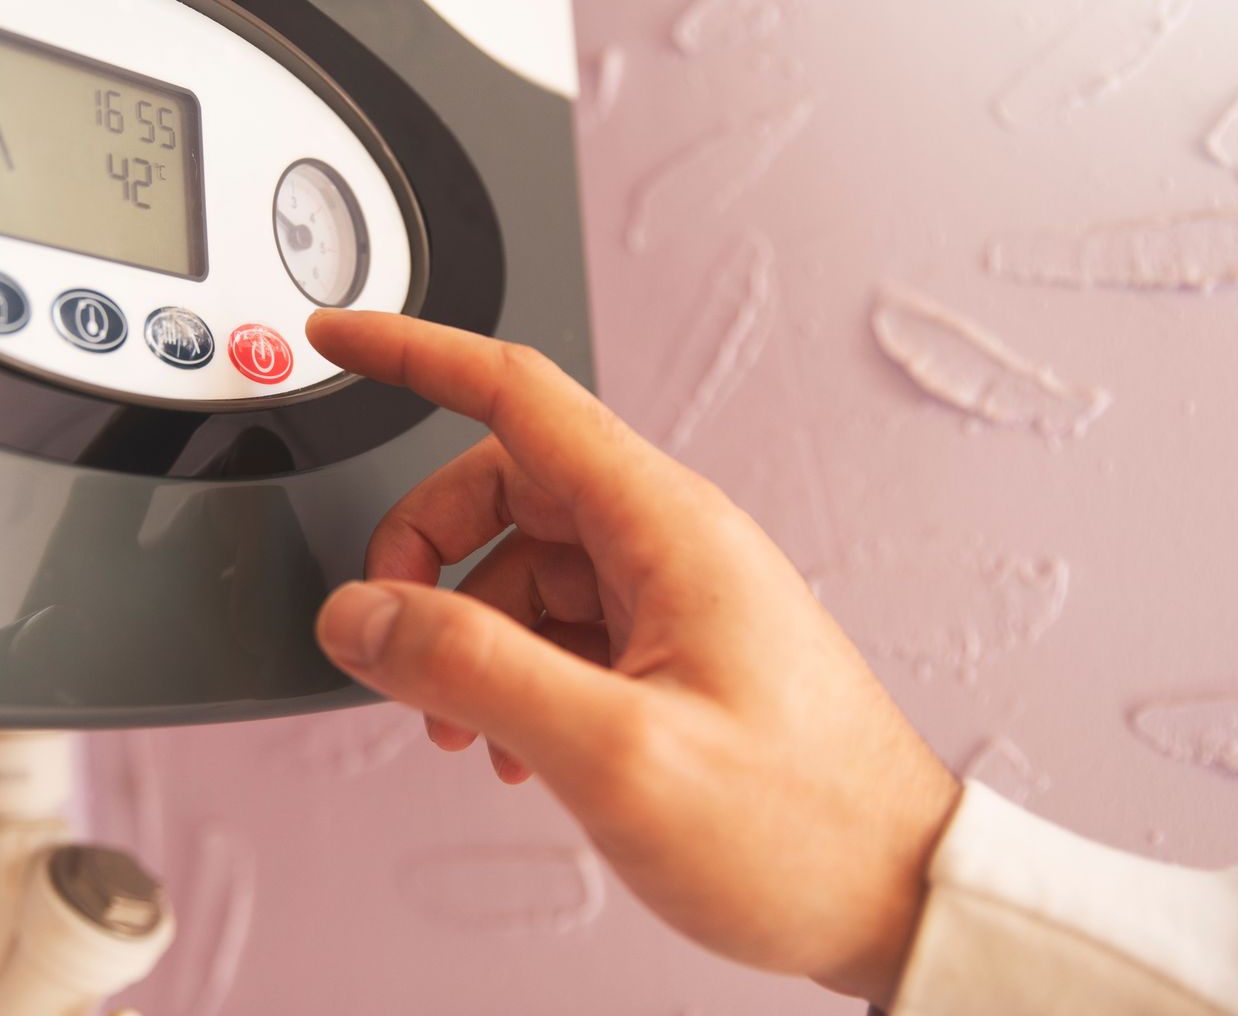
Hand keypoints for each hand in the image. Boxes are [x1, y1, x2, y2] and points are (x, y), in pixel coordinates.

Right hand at [304, 310, 958, 1006]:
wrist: (897, 900)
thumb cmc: (803, 829)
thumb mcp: (617, 754)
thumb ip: (474, 671)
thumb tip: (362, 616)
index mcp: (664, 525)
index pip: (514, 391)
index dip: (413, 353)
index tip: (340, 337)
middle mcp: (668, 543)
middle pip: (502, 488)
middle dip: (424, 555)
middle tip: (390, 637)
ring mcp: (671, 597)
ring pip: (521, 565)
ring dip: (465, 634)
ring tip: (462, 729)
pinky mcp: (671, 651)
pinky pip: (557, 625)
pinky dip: (509, 672)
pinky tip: (514, 748)